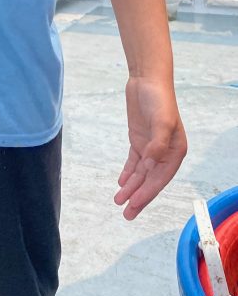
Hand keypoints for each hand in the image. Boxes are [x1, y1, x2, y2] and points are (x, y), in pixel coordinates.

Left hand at [114, 76, 186, 219]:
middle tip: (126, 214)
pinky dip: (128, 173)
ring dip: (131, 188)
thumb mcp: (161, 121)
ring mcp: (151, 147)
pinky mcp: (139, 140)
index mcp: (175, 151)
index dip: (147, 192)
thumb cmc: (158, 99)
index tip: (134, 203)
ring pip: (140, 174)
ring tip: (119, 203)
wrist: (147, 80)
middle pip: (150, 180)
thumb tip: (150, 164)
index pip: (160, 178)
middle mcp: (165, 152)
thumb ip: (158, 143)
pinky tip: (121, 183)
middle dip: (138, 197)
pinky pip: (134, 162)